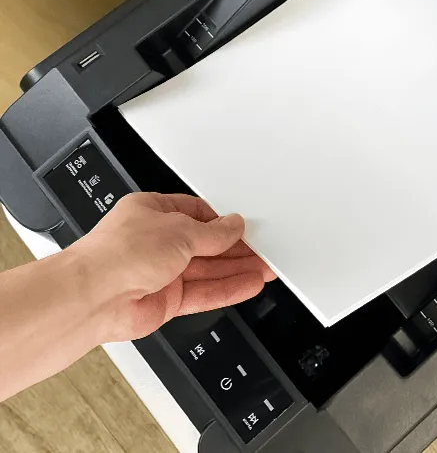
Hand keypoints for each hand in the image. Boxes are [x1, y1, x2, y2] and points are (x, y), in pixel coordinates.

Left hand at [71, 192, 275, 342]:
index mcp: (152, 212)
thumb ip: (212, 233)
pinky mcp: (165, 302)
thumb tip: (233, 226)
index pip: (197, 214)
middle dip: (235, 248)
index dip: (223, 222)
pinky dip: (227, 290)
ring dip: (237, 269)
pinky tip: (248, 284)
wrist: (92, 298)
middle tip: (264, 248)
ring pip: (207, 271)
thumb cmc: (118, 253)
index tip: (246, 227)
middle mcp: (155, 243)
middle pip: (205, 245)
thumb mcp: (179, 230)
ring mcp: (160, 274)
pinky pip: (203, 294)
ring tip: (266, 267)